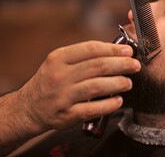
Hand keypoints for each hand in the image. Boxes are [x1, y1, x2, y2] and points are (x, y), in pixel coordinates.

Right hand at [18, 41, 140, 130]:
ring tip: (128, 83)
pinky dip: (109, 104)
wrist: (29, 107)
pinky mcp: (67, 114)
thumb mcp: (60, 62)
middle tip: (134, 66)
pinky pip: (93, 109)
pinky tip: (118, 100)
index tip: (128, 51)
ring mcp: (63, 96)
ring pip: (97, 86)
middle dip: (122, 65)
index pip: (91, 49)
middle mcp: (60, 75)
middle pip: (98, 66)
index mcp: (59, 58)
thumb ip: (83, 56)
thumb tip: (116, 52)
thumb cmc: (51, 80)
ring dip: (118, 83)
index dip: (114, 49)